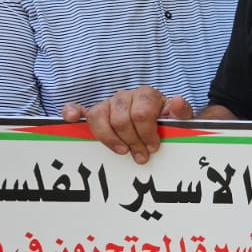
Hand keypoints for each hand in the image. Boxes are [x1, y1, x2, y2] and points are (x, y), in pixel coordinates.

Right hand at [64, 86, 191, 163]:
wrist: (159, 121)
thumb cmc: (168, 122)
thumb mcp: (180, 119)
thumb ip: (181, 112)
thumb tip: (178, 101)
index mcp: (146, 95)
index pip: (141, 114)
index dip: (146, 134)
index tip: (153, 147)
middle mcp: (125, 96)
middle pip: (121, 119)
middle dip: (132, 141)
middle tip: (141, 156)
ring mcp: (109, 104)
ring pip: (99, 116)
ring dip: (110, 138)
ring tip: (122, 151)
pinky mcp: (96, 113)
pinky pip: (80, 109)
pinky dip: (72, 112)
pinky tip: (71, 118)